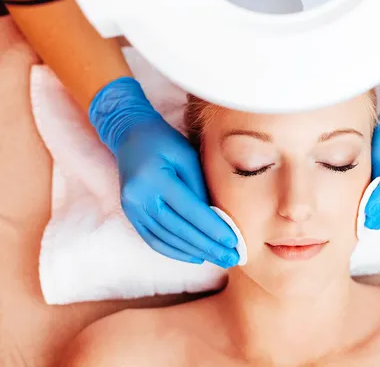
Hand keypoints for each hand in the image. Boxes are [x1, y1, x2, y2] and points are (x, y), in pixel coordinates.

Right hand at [90, 77, 239, 267]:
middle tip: (232, 258)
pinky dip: (175, 251)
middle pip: (179, 229)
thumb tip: (217, 219)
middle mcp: (139, 196)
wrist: (130, 135)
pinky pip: (153, 239)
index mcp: (154, 177)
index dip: (213, 228)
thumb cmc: (165, 141)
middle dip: (208, 246)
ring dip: (194, 252)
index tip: (234, 241)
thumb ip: (200, 186)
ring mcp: (131, 208)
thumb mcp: (187, 155)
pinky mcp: (130, 214)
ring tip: (218, 259)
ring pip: (166, 238)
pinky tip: (195, 256)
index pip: (190, 210)